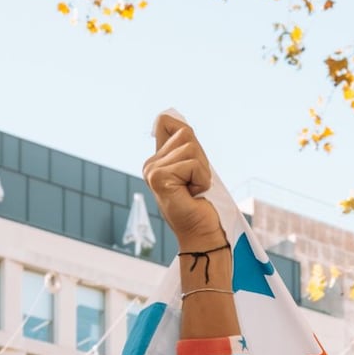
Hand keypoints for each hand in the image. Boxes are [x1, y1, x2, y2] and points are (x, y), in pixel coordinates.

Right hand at [143, 114, 224, 252]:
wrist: (203, 236)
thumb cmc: (203, 207)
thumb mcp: (195, 169)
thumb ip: (185, 146)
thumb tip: (170, 119)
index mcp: (156, 160)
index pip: (167, 121)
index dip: (187, 136)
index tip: (192, 166)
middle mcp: (150, 164)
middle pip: (185, 134)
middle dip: (201, 159)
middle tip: (197, 184)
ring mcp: (151, 171)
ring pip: (191, 148)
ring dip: (203, 172)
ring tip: (195, 191)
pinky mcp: (159, 178)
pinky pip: (193, 164)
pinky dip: (202, 180)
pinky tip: (193, 195)